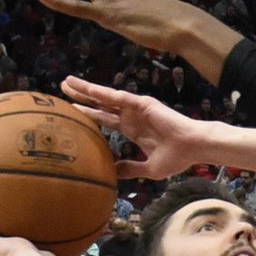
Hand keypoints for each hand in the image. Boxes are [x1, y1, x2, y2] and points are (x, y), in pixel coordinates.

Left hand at [60, 75, 204, 180]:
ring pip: (105, 97)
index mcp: (133, 130)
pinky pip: (118, 98)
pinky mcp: (143, 104)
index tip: (73, 112)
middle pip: (101, 105)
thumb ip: (130, 168)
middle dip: (82, 98)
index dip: (90, 115)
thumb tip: (112, 172)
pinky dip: (103, 94)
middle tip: (62, 89)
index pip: (106, 120)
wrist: (194, 148)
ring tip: (67, 82)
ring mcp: (136, 109)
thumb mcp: (149, 168)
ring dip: (86, 90)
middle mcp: (132, 117)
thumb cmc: (177, 158)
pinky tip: (88, 89)